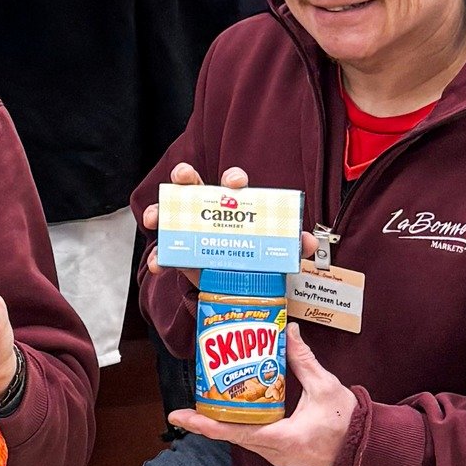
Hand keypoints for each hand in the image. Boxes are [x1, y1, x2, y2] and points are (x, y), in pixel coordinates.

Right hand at [142, 164, 319, 279]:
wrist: (241, 290)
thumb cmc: (257, 261)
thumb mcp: (277, 253)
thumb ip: (294, 246)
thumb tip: (308, 241)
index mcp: (234, 206)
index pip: (233, 183)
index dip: (233, 178)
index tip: (234, 183)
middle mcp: (209, 212)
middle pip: (193, 185)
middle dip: (185, 175)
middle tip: (182, 177)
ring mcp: (190, 230)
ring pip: (170, 210)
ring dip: (160, 209)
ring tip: (156, 218)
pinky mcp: (181, 253)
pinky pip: (165, 251)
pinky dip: (159, 256)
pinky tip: (158, 263)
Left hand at [168, 329, 355, 465]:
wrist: (365, 447)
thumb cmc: (348, 421)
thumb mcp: (325, 386)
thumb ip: (303, 359)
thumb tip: (288, 330)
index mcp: (284, 438)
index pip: (236, 432)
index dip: (206, 425)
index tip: (181, 417)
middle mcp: (276, 452)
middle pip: (232, 436)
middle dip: (206, 422)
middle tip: (182, 408)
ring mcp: (277, 456)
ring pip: (240, 438)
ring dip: (221, 424)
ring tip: (199, 407)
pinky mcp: (280, 453)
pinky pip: (252, 439)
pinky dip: (237, 425)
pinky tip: (227, 411)